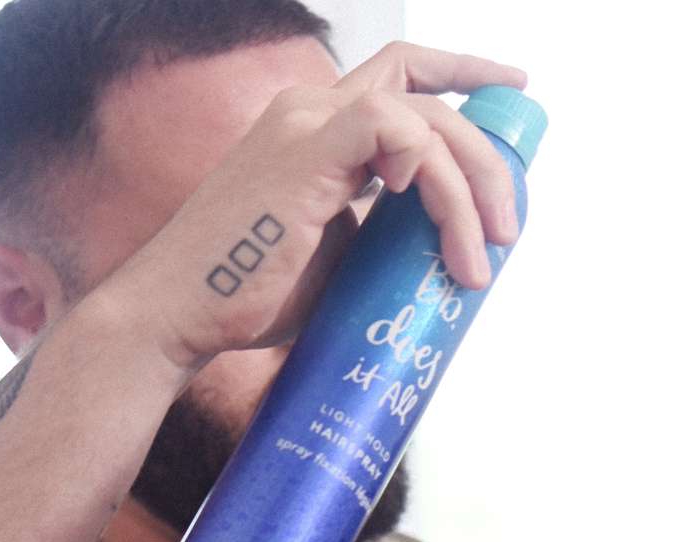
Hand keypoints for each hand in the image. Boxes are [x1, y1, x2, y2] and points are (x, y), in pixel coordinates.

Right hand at [113, 43, 526, 372]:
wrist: (184, 312)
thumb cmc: (250, 293)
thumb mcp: (338, 253)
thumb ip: (382, 231)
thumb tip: (437, 252)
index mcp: (318, 128)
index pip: (402, 77)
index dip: (462, 74)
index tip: (512, 91)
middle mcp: (311, 110)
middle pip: (426, 95)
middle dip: (485, 158)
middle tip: (506, 229)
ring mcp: (306, 125)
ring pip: (422, 117)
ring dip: (466, 187)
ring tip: (477, 258)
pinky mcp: (303, 152)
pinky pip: (392, 129)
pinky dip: (425, 167)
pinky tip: (423, 212)